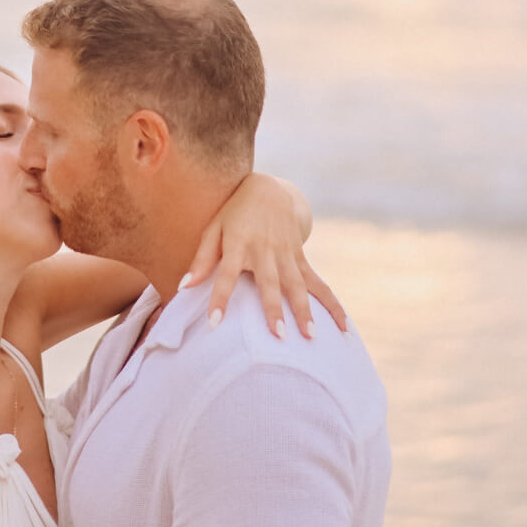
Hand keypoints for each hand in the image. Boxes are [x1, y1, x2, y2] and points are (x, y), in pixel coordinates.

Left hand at [183, 174, 345, 337]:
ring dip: (305, 310)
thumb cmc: (233, 214)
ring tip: (310, 336)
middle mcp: (264, 249)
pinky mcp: (300, 257)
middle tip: (278, 336)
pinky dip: (332, 305)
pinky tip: (343, 327)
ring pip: (297, 285)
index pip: (225, 273)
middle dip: (274, 309)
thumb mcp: (214, 228)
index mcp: (238, 242)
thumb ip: (201, 259)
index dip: (220, 297)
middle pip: (269, 282)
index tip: (214, 323)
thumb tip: (183, 287)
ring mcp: (286, 253)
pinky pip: (318, 283)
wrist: (269, 190)